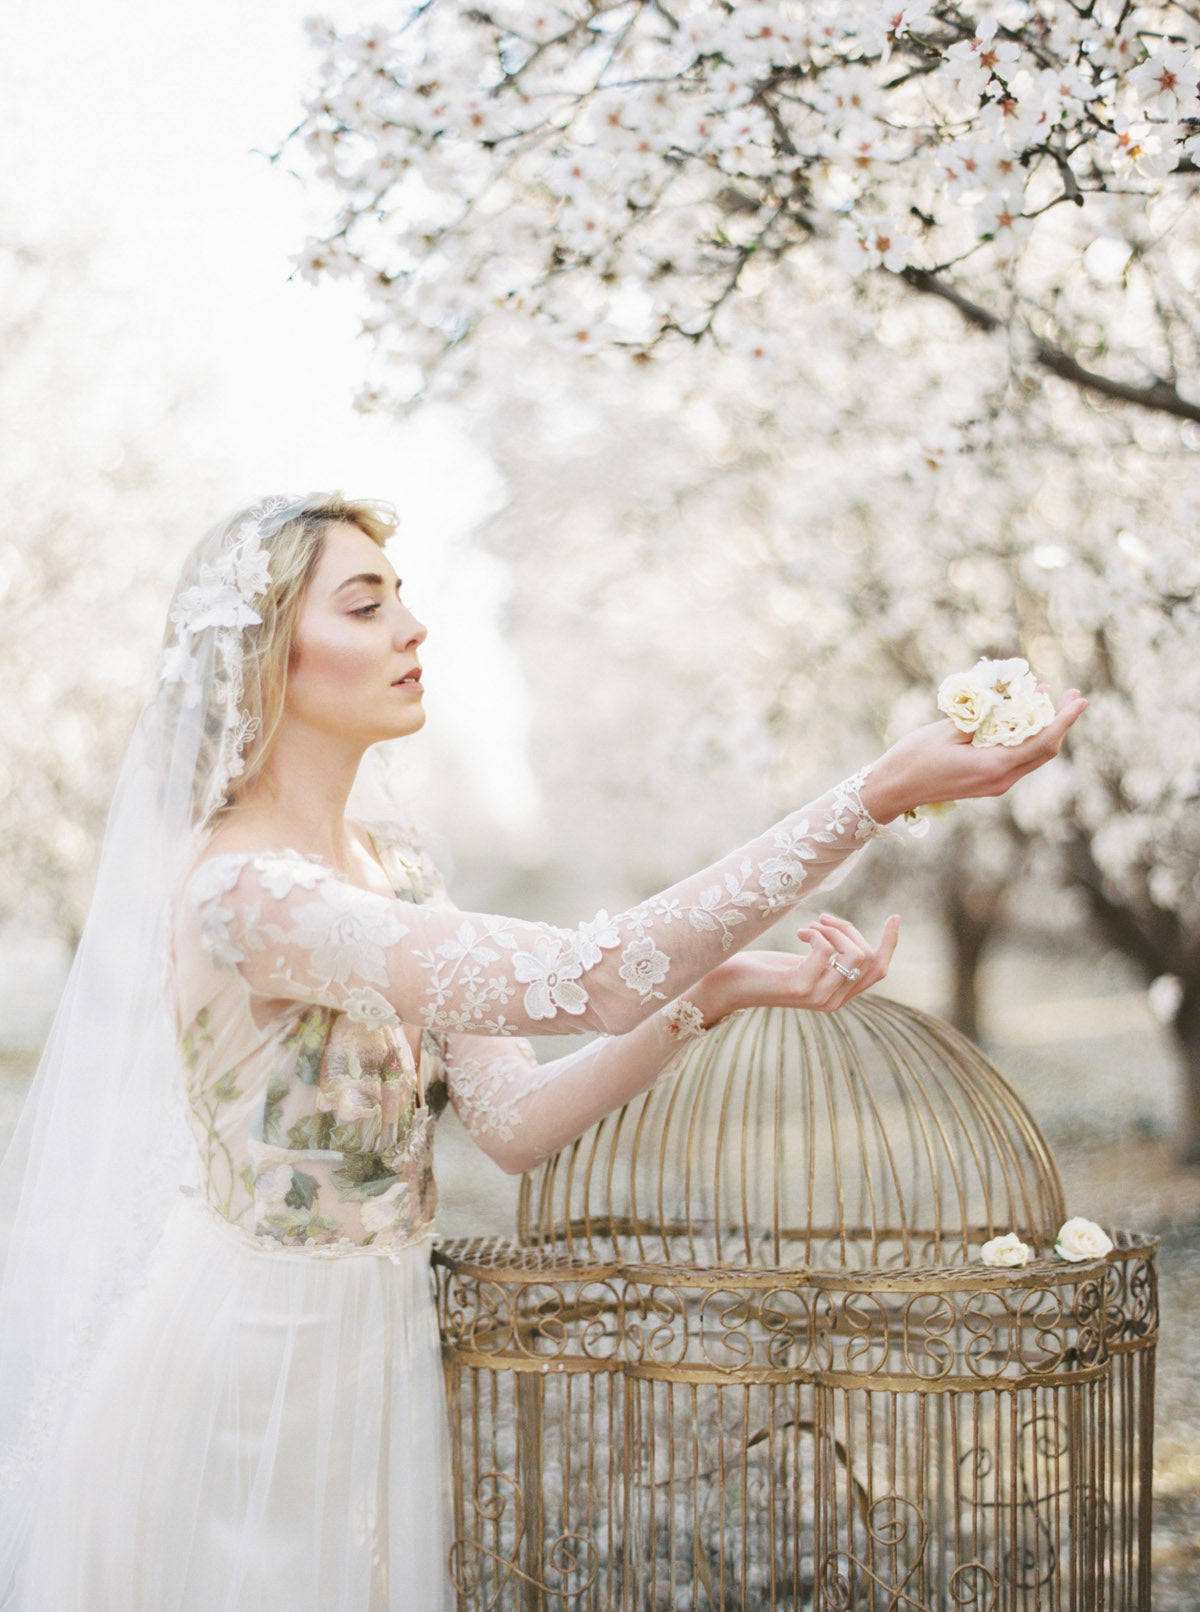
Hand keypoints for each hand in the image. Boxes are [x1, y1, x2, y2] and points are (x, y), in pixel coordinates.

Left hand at [689, 912, 900, 1020]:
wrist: (729, 983)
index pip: (879, 970)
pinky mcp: (801, 988)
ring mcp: (819, 997)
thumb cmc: (764, 969)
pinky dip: (816, 933)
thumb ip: (829, 956)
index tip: (896, 916)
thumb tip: (846, 934)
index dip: (890, 943)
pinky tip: (800, 933)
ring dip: (834, 929)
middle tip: (823, 919)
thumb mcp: (804, 961)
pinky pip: (826, 951)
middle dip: (851, 929)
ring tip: (811, 925)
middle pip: (870, 958)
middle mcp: (834, 1001)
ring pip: (854, 954)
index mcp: (839, 994)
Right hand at [861, 688, 1087, 823]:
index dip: (1064, 720)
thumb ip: (983, 716)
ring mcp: (995, 784)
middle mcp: (1001, 780)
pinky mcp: (986, 782)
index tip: (1079, 699)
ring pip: (1031, 755)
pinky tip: (1019, 717)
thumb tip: (1009, 698)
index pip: (1042, 742)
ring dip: (1042, 728)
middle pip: (1044, 751)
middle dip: (1059, 722)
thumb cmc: (914, 758)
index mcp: (994, 767)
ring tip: (1043, 697)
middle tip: (1068, 693)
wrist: (893, 789)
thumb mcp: (950, 729)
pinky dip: (1023, 737)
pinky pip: (1016, 758)